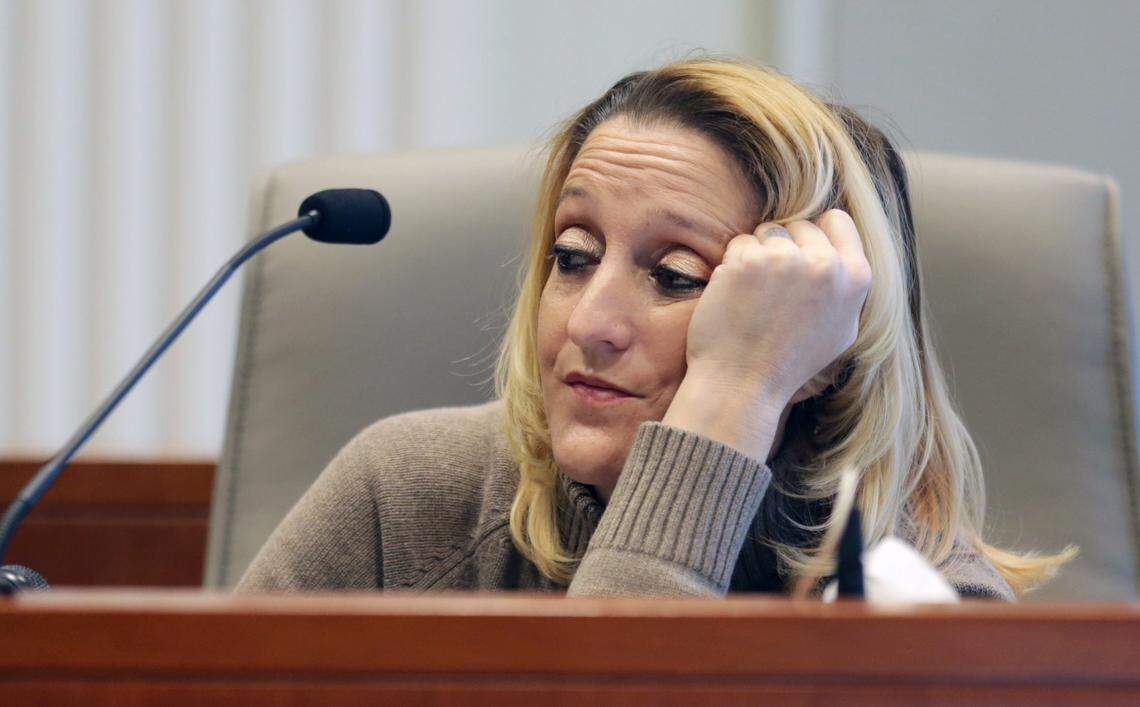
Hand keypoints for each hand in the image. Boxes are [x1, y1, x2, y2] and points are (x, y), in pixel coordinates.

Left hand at [681, 209, 872, 407]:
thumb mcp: (841, 328)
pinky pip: (738, 244)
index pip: (838, 220)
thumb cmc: (789, 362)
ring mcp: (785, 260)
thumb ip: (845, 285)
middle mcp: (825, 265)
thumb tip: (840, 250)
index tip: (802, 254)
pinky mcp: (748, 261)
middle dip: (784, 246)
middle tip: (774, 288)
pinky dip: (733, 265)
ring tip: (756, 295)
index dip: (816, 234)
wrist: (743, 383)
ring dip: (757, 253)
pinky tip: (736, 297)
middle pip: (799, 225)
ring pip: (766, 232)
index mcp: (856, 278)